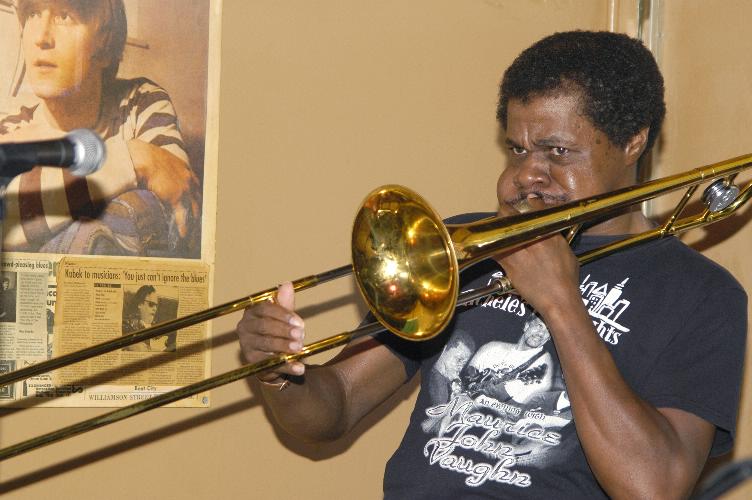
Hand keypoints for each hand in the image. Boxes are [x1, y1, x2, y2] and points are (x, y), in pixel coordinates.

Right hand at [128, 139, 200, 238]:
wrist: (142, 157)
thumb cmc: (145, 157)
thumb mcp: (160, 160)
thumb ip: (163, 169)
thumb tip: (155, 175)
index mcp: (185, 169)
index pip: (195, 187)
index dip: (195, 198)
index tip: (194, 206)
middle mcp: (189, 179)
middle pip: (198, 199)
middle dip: (197, 211)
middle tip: (196, 222)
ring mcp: (185, 188)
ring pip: (193, 209)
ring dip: (192, 221)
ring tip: (191, 232)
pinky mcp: (177, 197)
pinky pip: (182, 215)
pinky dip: (183, 226)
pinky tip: (183, 234)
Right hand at [236, 282, 305, 382]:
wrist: (272, 357)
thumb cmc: (277, 331)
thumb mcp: (282, 316)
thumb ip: (285, 302)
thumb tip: (287, 284)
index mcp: (252, 312)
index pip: (265, 309)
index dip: (283, 315)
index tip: (299, 322)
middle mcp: (244, 327)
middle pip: (264, 326)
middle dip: (285, 331)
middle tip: (301, 335)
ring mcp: (246, 345)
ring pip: (266, 344)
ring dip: (285, 346)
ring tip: (300, 349)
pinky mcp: (252, 362)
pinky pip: (271, 364)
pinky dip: (287, 366)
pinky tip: (300, 368)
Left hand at [493, 199, 580, 314]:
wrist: (559, 299)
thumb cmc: (566, 279)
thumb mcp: (567, 253)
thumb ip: (556, 238)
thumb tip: (551, 230)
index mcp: (550, 233)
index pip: (537, 208)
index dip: (531, 202)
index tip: (528, 201)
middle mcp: (534, 239)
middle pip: (512, 215)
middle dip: (506, 211)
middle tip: (505, 214)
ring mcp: (520, 251)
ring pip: (501, 230)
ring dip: (497, 228)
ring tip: (497, 229)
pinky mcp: (509, 264)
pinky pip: (494, 250)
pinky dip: (491, 247)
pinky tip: (491, 247)